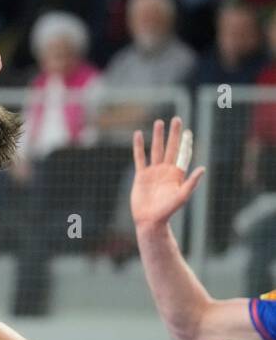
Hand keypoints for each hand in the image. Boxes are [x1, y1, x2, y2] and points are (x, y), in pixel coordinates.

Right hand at [131, 117, 204, 231]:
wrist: (149, 220)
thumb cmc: (168, 210)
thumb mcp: (182, 196)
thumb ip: (191, 182)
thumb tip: (203, 168)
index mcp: (177, 174)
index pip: (183, 154)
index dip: (186, 143)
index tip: (188, 131)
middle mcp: (166, 170)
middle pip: (170, 147)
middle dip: (173, 134)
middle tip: (176, 119)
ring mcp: (153, 171)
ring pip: (156, 149)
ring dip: (157, 136)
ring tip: (158, 122)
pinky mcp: (141, 175)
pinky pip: (140, 158)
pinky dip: (139, 146)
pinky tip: (138, 135)